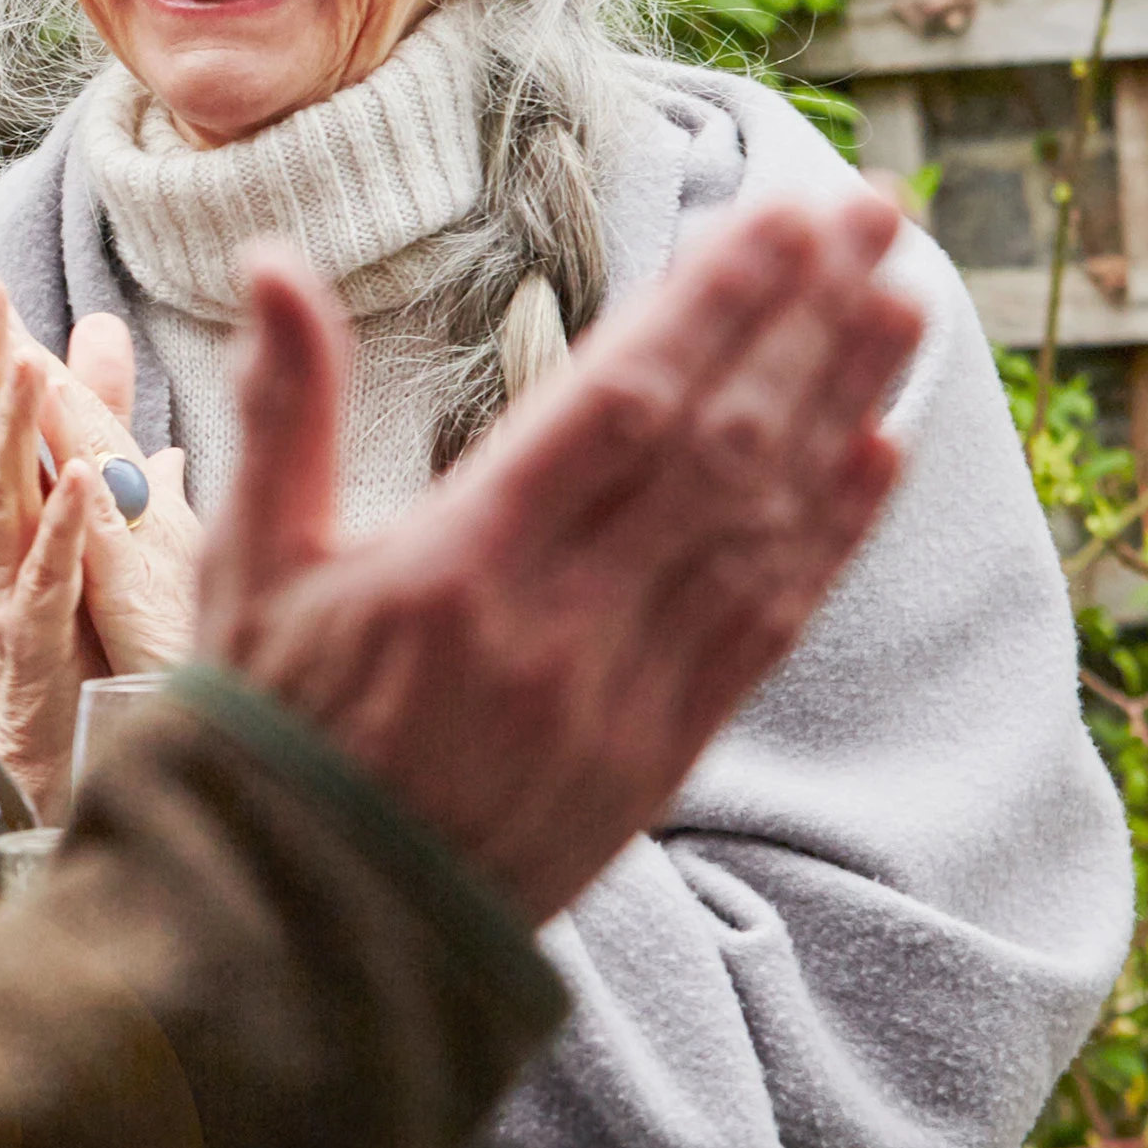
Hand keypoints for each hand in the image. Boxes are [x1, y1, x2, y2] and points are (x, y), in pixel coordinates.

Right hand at [0, 275, 199, 712]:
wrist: (53, 749)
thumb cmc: (69, 631)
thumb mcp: (89, 506)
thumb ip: (95, 422)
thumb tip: (103, 341)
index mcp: (11, 505)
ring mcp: (11, 586)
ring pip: (7, 498)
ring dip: (14, 430)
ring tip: (25, 366)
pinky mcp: (38, 640)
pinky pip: (52, 578)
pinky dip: (68, 530)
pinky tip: (86, 485)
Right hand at [201, 187, 921, 926]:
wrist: (304, 930)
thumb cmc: (263, 733)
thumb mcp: (247, 564)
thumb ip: (281, 410)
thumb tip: (272, 261)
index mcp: (453, 569)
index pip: (614, 409)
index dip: (709, 307)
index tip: (777, 217)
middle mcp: (555, 631)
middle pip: (714, 450)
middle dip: (802, 323)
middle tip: (871, 220)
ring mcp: (619, 698)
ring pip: (759, 530)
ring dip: (839, 410)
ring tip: (900, 307)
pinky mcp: (658, 756)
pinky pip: (766, 630)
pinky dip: (829, 538)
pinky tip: (877, 456)